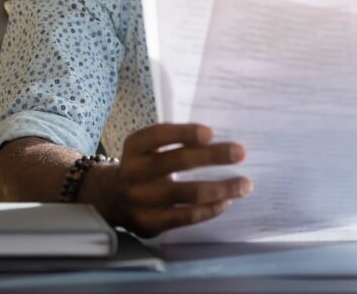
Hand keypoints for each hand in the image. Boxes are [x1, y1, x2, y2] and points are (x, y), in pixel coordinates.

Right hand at [94, 123, 251, 237]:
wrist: (112, 198)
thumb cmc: (145, 165)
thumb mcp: (150, 147)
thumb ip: (176, 142)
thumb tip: (220, 144)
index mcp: (134, 146)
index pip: (158, 135)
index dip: (184, 133)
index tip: (210, 133)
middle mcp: (133, 171)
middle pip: (176, 162)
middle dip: (212, 156)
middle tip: (240, 152)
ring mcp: (140, 200)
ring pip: (185, 193)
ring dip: (220, 188)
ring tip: (244, 185)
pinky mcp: (149, 223)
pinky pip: (184, 217)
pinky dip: (208, 209)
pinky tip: (226, 202)